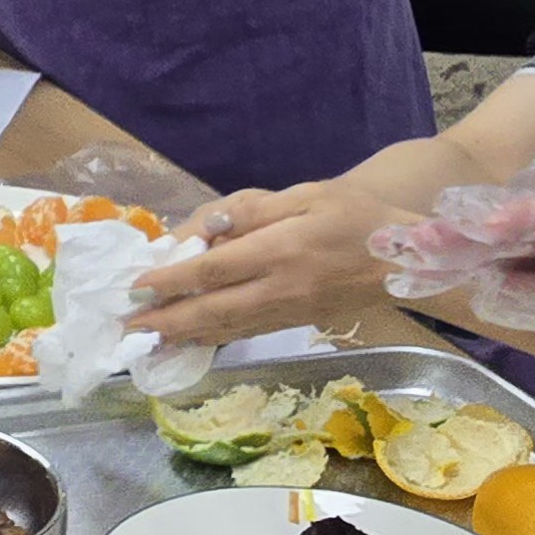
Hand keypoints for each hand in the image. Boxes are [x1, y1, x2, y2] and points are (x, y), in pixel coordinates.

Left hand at [127, 181, 403, 347]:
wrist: (407, 257)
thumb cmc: (355, 215)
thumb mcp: (306, 195)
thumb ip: (254, 210)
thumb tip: (207, 226)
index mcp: (283, 250)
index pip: (215, 268)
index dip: (173, 279)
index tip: (137, 287)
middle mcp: (282, 288)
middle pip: (214, 309)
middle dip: (167, 319)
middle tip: (127, 327)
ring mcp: (290, 311)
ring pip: (228, 328)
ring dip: (184, 334)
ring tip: (148, 339)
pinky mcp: (297, 323)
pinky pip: (247, 333)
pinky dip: (215, 338)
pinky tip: (193, 338)